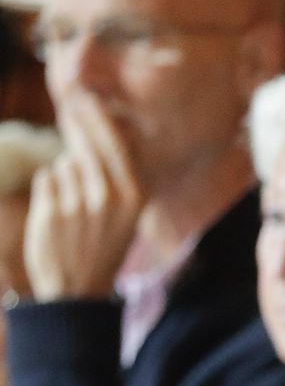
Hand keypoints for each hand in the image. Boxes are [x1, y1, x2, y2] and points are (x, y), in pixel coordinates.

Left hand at [24, 98, 143, 301]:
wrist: (78, 289)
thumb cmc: (103, 245)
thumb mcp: (127, 214)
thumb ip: (117, 177)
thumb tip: (96, 133)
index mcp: (136, 196)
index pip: (115, 144)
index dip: (98, 117)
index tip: (84, 96)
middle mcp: (111, 197)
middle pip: (87, 145)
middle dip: (77, 123)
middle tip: (72, 103)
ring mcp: (80, 203)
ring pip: (65, 164)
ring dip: (65, 175)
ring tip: (74, 204)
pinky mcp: (52, 209)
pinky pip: (47, 178)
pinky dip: (49, 189)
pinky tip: (58, 211)